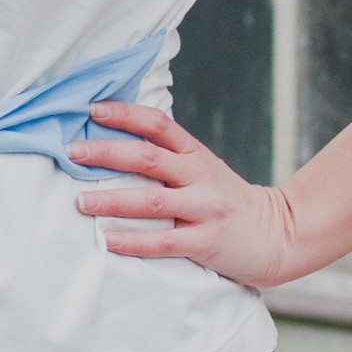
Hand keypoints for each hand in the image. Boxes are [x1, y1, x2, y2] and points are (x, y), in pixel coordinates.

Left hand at [71, 101, 300, 291]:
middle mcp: (200, 176)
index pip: (159, 125)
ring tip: (80, 202)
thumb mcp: (204, 170)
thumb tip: (115, 145)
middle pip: (149, 158)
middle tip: (72, 153)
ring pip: (152, 201)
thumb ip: (169, 159)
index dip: (125, 114)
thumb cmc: (228, 202)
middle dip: (107, 153)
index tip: (92, 110)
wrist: (279, 234)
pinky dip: (133, 241)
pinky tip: (108, 241)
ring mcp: (205, 209)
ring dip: (112, 201)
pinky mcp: (206, 242)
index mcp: (196, 155)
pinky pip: (164, 242)